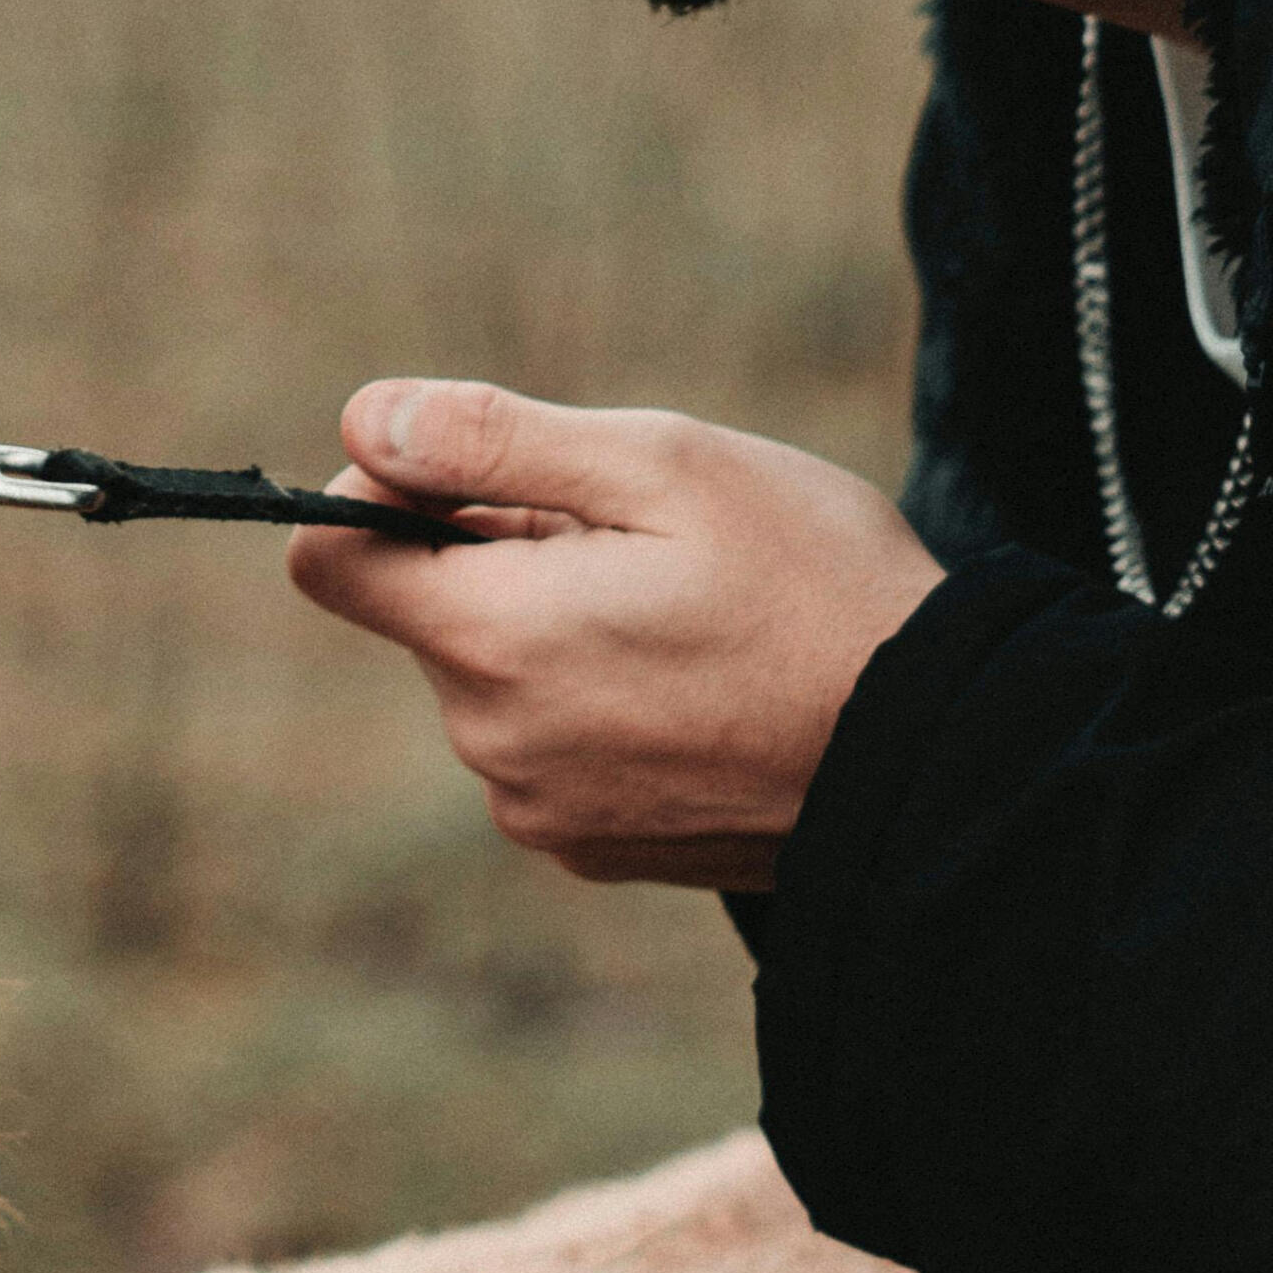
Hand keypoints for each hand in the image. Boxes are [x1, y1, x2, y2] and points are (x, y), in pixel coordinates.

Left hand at [288, 380, 945, 888]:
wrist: (945, 757)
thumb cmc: (816, 587)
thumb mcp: (661, 465)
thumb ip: (489, 442)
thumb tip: (358, 422)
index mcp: (490, 639)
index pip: (326, 558)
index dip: (377, 493)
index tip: (468, 474)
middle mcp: (491, 742)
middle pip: (425, 612)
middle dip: (498, 557)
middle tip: (639, 545)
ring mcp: (540, 810)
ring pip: (491, 676)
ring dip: (552, 628)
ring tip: (687, 617)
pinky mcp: (592, 849)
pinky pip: (545, 746)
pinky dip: (593, 701)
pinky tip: (699, 686)